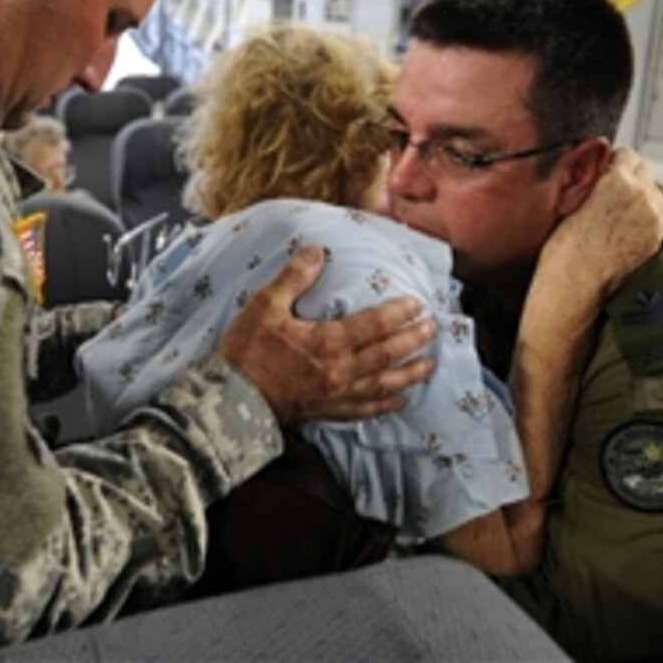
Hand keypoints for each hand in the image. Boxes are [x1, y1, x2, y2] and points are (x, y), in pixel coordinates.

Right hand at [218, 246, 436, 424]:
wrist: (231, 400)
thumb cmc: (247, 352)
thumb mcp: (265, 306)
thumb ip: (294, 278)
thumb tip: (316, 251)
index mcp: (329, 342)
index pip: (376, 325)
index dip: (399, 313)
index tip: (417, 304)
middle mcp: (340, 371)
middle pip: (387, 354)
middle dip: (413, 340)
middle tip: (431, 329)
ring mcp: (336, 395)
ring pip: (383, 384)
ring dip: (409, 374)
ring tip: (428, 365)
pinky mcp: (327, 411)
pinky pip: (364, 410)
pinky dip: (384, 406)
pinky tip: (397, 401)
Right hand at [539, 147, 662, 301]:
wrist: (575, 282)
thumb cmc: (564, 248)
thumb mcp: (570, 201)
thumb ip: (591, 180)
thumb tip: (598, 171)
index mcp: (616, 179)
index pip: (626, 154)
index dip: (613, 162)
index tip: (606, 169)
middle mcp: (641, 194)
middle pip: (643, 169)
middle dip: (629, 176)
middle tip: (612, 190)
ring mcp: (654, 216)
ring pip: (655, 190)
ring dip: (641, 194)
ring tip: (621, 209)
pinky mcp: (658, 236)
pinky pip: (661, 212)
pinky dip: (650, 213)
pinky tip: (631, 223)